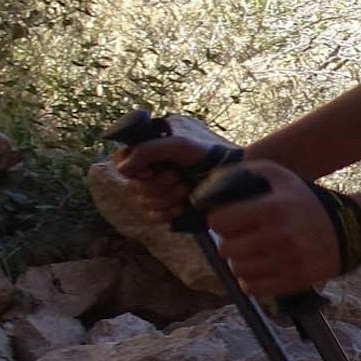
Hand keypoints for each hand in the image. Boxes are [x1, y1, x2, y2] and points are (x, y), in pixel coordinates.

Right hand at [112, 132, 233, 224]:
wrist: (237, 179)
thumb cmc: (212, 154)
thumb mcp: (180, 144)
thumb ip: (148, 150)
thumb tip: (123, 169)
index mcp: (154, 144)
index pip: (123, 158)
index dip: (132, 168)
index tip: (149, 171)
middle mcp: (155, 165)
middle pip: (132, 183)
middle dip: (156, 184)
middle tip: (178, 178)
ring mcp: (163, 187)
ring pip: (142, 201)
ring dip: (164, 198)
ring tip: (186, 190)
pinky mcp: (171, 206)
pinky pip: (153, 216)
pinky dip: (166, 213)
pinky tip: (182, 207)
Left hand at [196, 164, 339, 298]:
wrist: (350, 230)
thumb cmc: (307, 201)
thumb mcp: (282, 177)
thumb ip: (243, 172)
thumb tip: (206, 190)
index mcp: (272, 208)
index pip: (219, 221)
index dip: (220, 218)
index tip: (230, 218)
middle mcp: (279, 236)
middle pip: (225, 248)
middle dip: (230, 241)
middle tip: (242, 236)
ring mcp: (287, 261)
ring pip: (238, 269)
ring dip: (240, 261)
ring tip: (252, 252)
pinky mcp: (295, 280)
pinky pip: (253, 288)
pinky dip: (250, 280)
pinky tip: (259, 268)